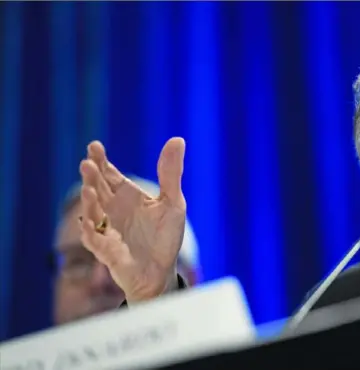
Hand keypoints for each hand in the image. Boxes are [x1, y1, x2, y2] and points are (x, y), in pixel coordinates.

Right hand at [78, 137, 186, 302]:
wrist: (161, 272)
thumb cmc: (165, 237)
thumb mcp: (172, 202)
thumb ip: (171, 173)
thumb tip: (177, 139)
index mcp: (127, 196)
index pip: (109, 174)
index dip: (101, 161)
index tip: (94, 146)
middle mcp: (113, 209)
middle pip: (98, 188)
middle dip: (92, 176)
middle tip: (88, 163)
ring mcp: (107, 229)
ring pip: (92, 211)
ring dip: (89, 201)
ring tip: (90, 189)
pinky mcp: (106, 250)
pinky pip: (94, 240)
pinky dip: (90, 231)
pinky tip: (89, 222)